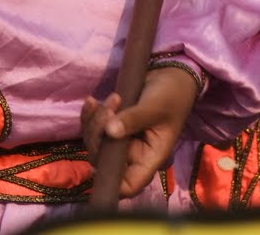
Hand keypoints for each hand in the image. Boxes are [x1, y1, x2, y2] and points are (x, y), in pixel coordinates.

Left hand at [81, 66, 197, 197]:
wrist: (169, 75)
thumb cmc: (170, 95)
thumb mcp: (154, 108)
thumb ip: (133, 119)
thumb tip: (110, 132)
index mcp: (148, 159)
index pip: (127, 184)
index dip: (111, 181)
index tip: (100, 157)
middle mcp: (132, 154)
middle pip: (104, 161)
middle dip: (99, 136)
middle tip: (110, 108)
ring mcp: (120, 139)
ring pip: (95, 142)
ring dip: (95, 121)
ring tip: (113, 98)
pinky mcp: (111, 124)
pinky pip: (92, 126)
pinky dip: (89, 115)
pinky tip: (92, 100)